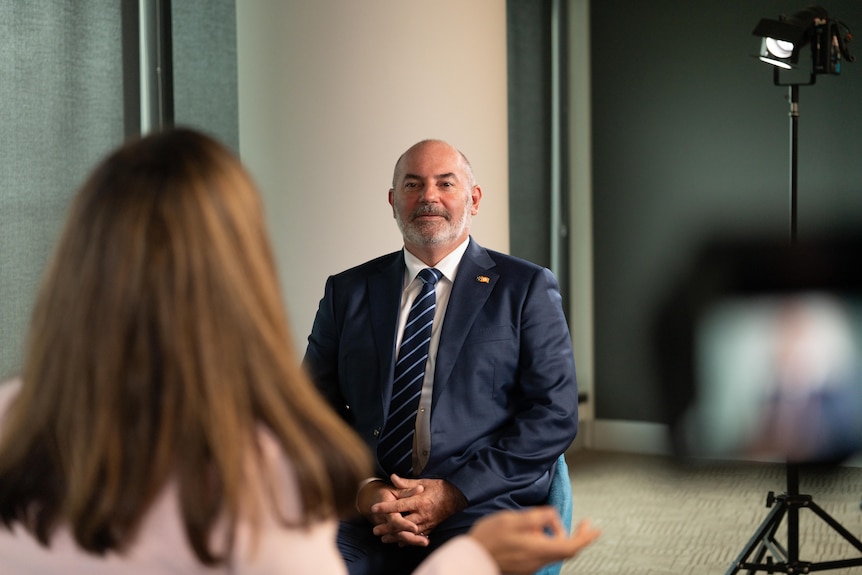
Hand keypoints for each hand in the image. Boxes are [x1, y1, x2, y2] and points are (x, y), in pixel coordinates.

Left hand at [369, 474, 466, 546]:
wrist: (457, 496)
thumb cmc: (439, 487)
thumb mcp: (424, 482)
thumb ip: (407, 483)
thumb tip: (393, 477)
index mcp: (419, 501)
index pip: (399, 505)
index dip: (386, 507)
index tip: (374, 508)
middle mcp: (422, 514)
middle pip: (402, 523)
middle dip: (387, 527)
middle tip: (375, 530)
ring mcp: (427, 522)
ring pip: (408, 533)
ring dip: (395, 536)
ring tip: (383, 539)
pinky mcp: (431, 528)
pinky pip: (417, 536)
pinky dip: (408, 540)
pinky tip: (399, 542)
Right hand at [467, 507, 599, 574]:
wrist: (469, 558)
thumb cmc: (487, 538)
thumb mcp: (511, 519)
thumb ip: (535, 517)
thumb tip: (553, 516)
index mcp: (537, 548)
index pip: (571, 546)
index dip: (586, 537)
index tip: (595, 528)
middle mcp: (537, 561)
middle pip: (566, 551)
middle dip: (578, 537)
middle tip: (584, 525)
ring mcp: (531, 566)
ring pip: (554, 551)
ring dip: (557, 537)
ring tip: (540, 523)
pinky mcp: (524, 567)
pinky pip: (542, 554)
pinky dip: (546, 542)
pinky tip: (532, 533)